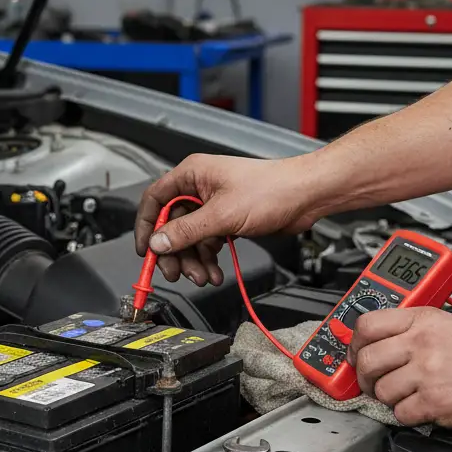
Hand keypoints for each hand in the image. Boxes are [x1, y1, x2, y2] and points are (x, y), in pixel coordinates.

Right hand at [134, 153, 325, 285]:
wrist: (306, 196)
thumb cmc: (272, 189)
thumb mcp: (221, 215)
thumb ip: (186, 231)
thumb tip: (158, 243)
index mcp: (191, 175)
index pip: (155, 199)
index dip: (146, 225)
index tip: (145, 250)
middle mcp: (199, 188)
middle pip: (171, 224)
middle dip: (174, 251)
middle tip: (174, 272)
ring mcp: (213, 204)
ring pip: (190, 237)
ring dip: (194, 260)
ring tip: (201, 276)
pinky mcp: (226, 219)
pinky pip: (207, 242)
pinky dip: (208, 259)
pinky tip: (214, 271)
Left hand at [350, 307, 451, 432]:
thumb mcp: (448, 325)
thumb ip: (412, 330)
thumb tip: (378, 342)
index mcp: (423, 320)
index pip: (367, 325)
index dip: (353, 343)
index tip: (353, 353)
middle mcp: (421, 344)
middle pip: (365, 360)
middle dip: (363, 376)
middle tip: (372, 381)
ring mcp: (427, 373)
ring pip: (380, 390)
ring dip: (389, 398)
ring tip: (407, 395)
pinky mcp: (434, 402)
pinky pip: (400, 413)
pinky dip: (407, 415)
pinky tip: (422, 407)